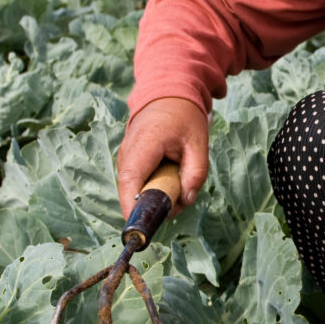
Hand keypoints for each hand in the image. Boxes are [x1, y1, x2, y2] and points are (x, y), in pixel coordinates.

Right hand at [116, 97, 208, 219]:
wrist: (168, 96)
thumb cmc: (184, 118)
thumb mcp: (199, 144)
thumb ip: (196, 174)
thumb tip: (186, 200)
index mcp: (145, 144)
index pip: (131, 180)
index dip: (132, 206)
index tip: (140, 227)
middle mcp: (128, 152)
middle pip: (131, 191)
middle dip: (153, 205)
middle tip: (180, 199)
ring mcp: (124, 157)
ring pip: (134, 190)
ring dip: (154, 196)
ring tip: (177, 180)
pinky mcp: (127, 162)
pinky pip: (137, 184)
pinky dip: (152, 188)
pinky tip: (168, 177)